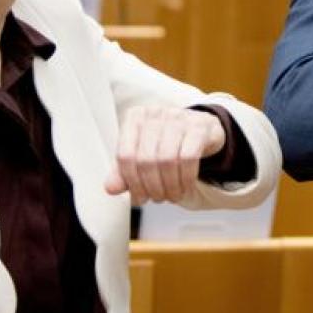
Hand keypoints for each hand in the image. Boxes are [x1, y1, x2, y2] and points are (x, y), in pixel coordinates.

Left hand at [105, 105, 225, 202]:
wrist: (201, 130)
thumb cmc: (167, 143)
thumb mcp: (142, 156)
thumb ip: (124, 172)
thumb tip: (111, 188)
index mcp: (135, 118)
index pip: (125, 155)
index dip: (131, 183)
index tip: (139, 198)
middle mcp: (155, 113)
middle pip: (146, 159)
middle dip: (152, 187)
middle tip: (157, 199)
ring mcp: (179, 117)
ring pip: (167, 159)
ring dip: (170, 186)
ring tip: (172, 195)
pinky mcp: (200, 126)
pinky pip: (188, 157)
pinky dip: (186, 178)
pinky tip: (185, 186)